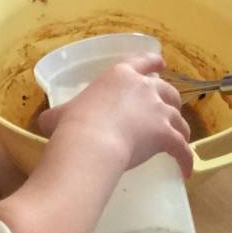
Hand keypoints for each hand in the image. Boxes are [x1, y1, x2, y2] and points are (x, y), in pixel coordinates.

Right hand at [39, 53, 193, 177]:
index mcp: (120, 76)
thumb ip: (58, 114)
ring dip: (181, 130)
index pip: (142, 62)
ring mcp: (158, 111)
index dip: (153, 62)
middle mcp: (144, 88)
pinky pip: (182, 148)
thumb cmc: (74, 124)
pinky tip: (186, 170)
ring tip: (181, 141)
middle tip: (169, 112)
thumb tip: (45, 122)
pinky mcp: (166, 134)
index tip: (161, 64)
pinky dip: (186, 159)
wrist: (91, 142)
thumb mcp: (61, 113)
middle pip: (168, 91)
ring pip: (179, 119)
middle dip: (171, 101)